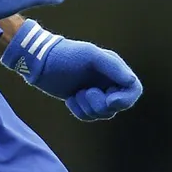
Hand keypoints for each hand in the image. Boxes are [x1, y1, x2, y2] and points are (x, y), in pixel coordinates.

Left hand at [1, 20, 142, 120]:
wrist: (38, 62)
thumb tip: (131, 81)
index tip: (110, 100)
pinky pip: (87, 116)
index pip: (133, 89)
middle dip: (100, 103)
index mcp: (113, 69)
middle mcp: (107, 82)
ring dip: (87, 106)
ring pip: (103, 113)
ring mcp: (94, 92)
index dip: (126, 99)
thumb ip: (113, 67)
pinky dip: (77, 109)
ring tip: (75, 92)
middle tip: (85, 92)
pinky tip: (69, 97)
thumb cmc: (64, 55)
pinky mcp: (81, 101)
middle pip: (118, 106)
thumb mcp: (90, 56)